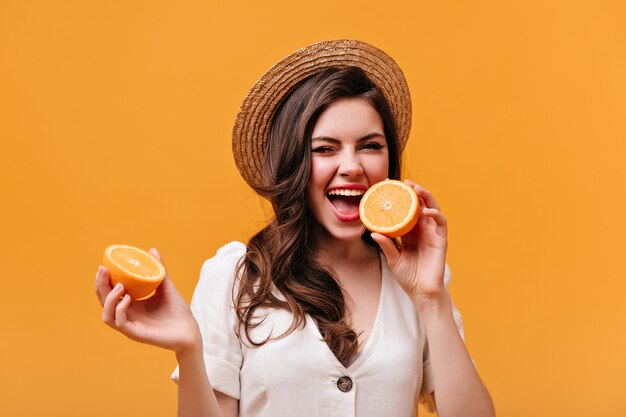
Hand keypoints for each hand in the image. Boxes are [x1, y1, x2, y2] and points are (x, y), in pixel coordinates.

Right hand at [94, 248, 200, 352]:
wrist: (190, 330)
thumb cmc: (177, 310)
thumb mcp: (166, 286)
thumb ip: (159, 269)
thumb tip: (152, 249)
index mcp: (131, 305)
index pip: (109, 293)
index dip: (102, 281)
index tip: (103, 266)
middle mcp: (127, 316)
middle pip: (104, 302)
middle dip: (100, 286)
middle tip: (103, 271)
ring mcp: (130, 326)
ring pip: (106, 315)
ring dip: (109, 299)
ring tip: (120, 286)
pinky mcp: (136, 334)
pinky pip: (120, 323)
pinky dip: (120, 310)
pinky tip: (128, 299)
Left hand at [371, 180, 447, 304]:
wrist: (421, 292)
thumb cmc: (408, 276)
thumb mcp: (393, 259)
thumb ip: (386, 246)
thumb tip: (373, 233)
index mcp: (409, 231)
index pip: (406, 209)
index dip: (401, 197)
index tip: (389, 186)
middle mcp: (422, 229)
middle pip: (420, 204)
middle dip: (415, 191)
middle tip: (405, 183)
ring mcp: (432, 233)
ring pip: (432, 208)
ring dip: (426, 197)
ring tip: (417, 189)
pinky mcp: (441, 240)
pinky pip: (441, 223)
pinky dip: (436, 214)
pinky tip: (427, 211)